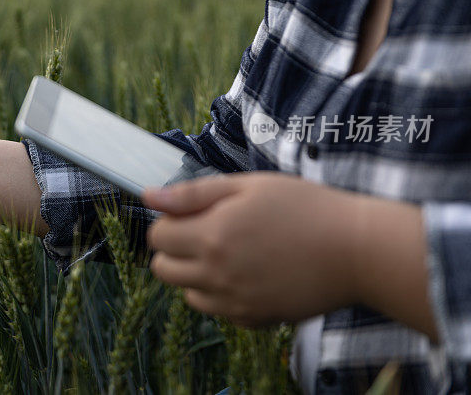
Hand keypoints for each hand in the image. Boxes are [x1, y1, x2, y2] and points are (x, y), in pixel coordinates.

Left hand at [143, 173, 432, 333]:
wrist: (356, 250)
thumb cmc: (304, 207)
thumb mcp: (247, 186)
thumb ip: (192, 193)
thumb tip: (148, 196)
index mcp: (211, 236)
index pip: (157, 237)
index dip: (171, 221)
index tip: (194, 213)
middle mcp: (216, 274)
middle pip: (162, 269)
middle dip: (175, 249)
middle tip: (207, 232)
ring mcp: (234, 302)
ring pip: (187, 294)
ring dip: (196, 274)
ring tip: (231, 253)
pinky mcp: (253, 320)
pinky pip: (218, 312)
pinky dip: (222, 295)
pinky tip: (250, 274)